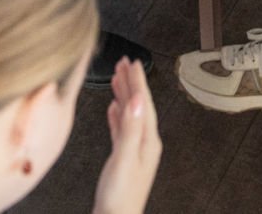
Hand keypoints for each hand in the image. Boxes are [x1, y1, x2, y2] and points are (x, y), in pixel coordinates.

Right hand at [93, 58, 161, 213]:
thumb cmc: (119, 198)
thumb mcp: (124, 159)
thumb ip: (130, 129)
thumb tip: (138, 101)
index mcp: (148, 141)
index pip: (144, 103)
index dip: (138, 81)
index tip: (133, 62)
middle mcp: (144, 143)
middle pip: (139, 105)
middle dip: (131, 83)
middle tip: (124, 63)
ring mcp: (135, 150)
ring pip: (130, 114)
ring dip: (124, 95)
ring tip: (117, 78)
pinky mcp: (123, 158)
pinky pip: (122, 128)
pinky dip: (118, 115)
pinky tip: (113, 108)